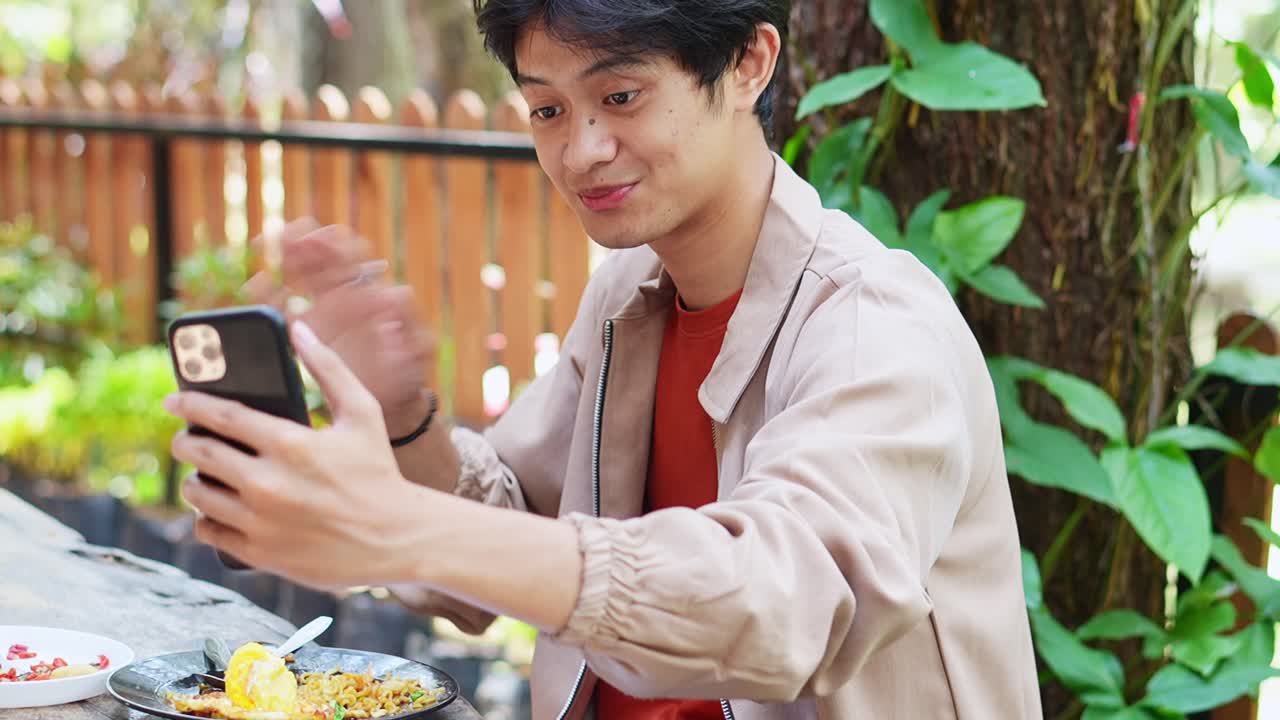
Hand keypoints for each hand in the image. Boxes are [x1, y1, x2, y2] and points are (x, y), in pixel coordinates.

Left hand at [165, 320, 431, 588]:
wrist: (397, 538)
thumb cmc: (379, 472)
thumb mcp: (363, 413)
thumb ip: (329, 368)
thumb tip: (299, 330)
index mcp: (290, 443)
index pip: (220, 415)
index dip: (190, 403)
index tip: (174, 400)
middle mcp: (269, 482)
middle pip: (200, 453)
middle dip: (184, 441)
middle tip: (186, 438)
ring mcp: (261, 521)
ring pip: (198, 494)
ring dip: (195, 480)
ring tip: (204, 474)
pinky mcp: (260, 553)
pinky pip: (208, 531)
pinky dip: (205, 519)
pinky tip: (216, 510)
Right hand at [243, 219, 433, 432]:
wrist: (391, 403)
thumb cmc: (409, 373)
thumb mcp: (417, 349)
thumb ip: (408, 322)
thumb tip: (398, 291)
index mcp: (370, 296)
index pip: (351, 258)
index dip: (335, 243)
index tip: (318, 236)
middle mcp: (344, 298)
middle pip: (319, 260)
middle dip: (301, 242)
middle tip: (280, 234)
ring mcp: (323, 313)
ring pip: (298, 277)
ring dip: (281, 260)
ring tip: (264, 249)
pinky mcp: (305, 333)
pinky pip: (282, 308)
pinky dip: (268, 295)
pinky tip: (253, 288)